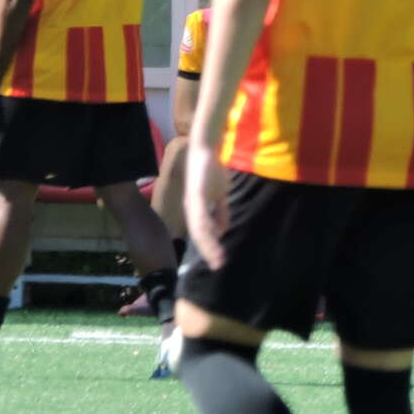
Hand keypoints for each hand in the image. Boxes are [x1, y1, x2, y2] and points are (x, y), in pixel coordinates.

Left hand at [184, 142, 229, 268]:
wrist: (206, 148)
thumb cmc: (212, 170)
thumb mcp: (219, 194)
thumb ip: (220, 211)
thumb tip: (222, 230)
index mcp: (196, 210)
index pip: (200, 234)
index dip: (208, 248)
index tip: (217, 262)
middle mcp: (192, 208)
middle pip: (198, 235)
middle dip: (208, 251)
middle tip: (217, 265)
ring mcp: (193, 202)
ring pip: (199, 229)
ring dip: (209, 244)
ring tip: (218, 257)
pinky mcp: (197, 194)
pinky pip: (202, 215)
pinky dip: (209, 227)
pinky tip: (216, 235)